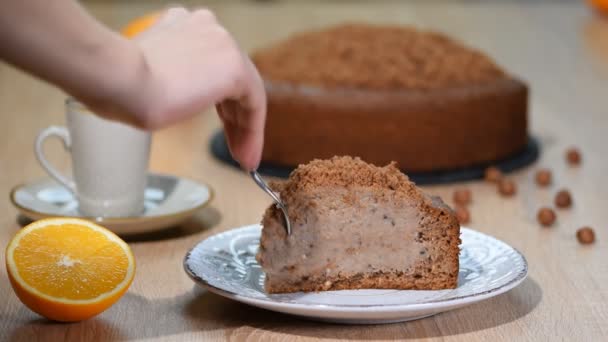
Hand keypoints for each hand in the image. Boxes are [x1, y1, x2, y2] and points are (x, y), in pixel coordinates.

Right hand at [132, 7, 265, 169]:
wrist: (117, 79)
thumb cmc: (115, 82)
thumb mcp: (143, 76)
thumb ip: (164, 79)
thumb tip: (170, 96)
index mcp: (181, 25)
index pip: (210, 67)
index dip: (217, 102)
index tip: (217, 127)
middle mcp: (205, 28)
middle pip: (230, 81)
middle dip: (233, 118)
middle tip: (234, 147)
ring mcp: (222, 44)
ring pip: (245, 93)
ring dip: (245, 129)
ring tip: (242, 157)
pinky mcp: (234, 67)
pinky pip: (254, 104)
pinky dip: (253, 132)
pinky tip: (246, 154)